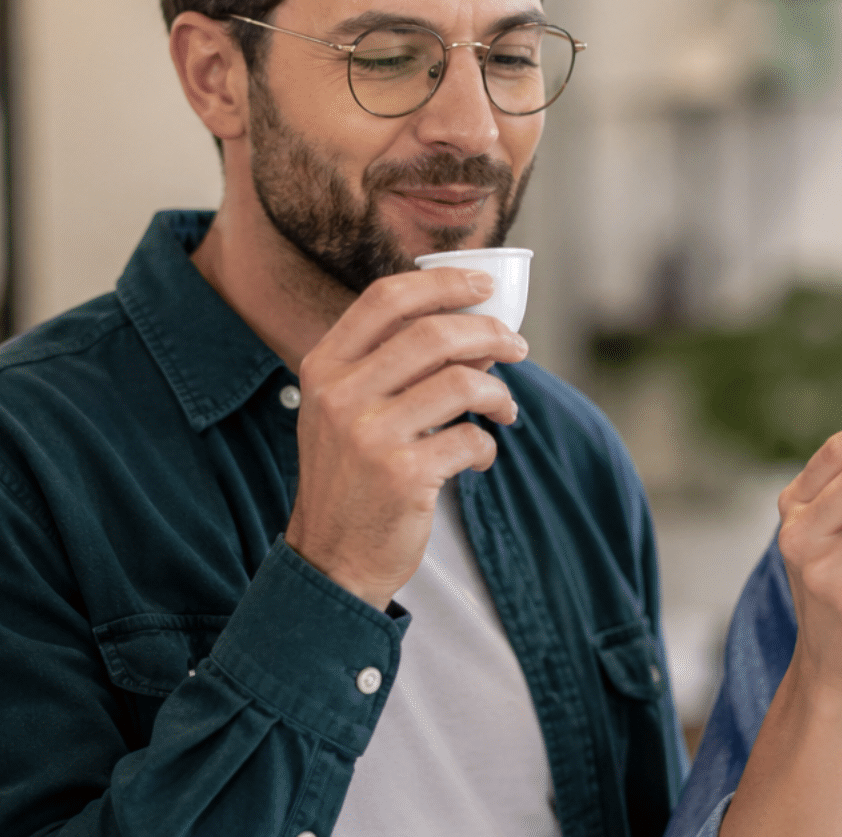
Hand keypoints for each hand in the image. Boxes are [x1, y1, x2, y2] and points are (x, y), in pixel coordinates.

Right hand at [284, 268, 529, 608]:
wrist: (331, 559)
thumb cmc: (349, 478)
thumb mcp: (346, 412)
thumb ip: (394, 367)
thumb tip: (476, 330)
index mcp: (324, 367)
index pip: (386, 299)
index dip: (443, 282)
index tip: (483, 286)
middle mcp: (341, 395)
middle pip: (434, 333)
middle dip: (491, 333)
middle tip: (517, 346)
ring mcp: (370, 435)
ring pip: (463, 382)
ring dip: (499, 392)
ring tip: (505, 408)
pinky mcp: (404, 475)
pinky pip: (471, 439)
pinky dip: (486, 446)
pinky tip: (478, 457)